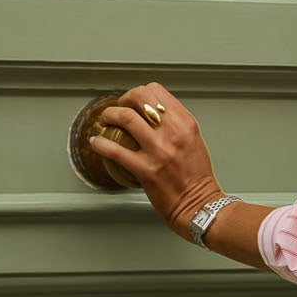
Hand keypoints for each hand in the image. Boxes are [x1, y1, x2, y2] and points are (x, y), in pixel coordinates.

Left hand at [87, 81, 221, 237]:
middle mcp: (173, 133)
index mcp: (185, 123)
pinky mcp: (145, 170)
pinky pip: (115, 150)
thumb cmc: (198, 178)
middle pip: (139, 97)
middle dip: (122, 99)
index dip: (139, 93)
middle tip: (117, 109)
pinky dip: (101, 144)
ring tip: (105, 121)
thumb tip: (154, 116)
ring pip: (125, 117)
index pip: (156, 91)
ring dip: (109, 116)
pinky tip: (96, 143)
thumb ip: (176, 126)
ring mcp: (158, 151)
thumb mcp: (194, 141)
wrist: (200, 205)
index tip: (132, 102)